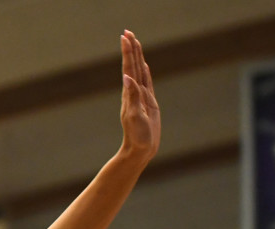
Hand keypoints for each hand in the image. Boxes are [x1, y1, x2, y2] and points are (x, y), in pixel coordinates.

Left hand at [119, 30, 160, 161]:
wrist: (140, 150)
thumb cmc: (137, 136)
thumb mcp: (134, 116)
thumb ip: (132, 97)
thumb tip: (127, 77)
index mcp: (131, 94)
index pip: (129, 68)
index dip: (128, 52)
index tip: (125, 36)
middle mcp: (134, 93)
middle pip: (133, 66)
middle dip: (131, 49)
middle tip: (128, 32)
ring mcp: (141, 97)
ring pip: (139, 72)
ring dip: (137, 57)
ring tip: (134, 43)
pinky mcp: (148, 103)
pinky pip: (147, 83)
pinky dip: (145, 72)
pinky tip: (144, 66)